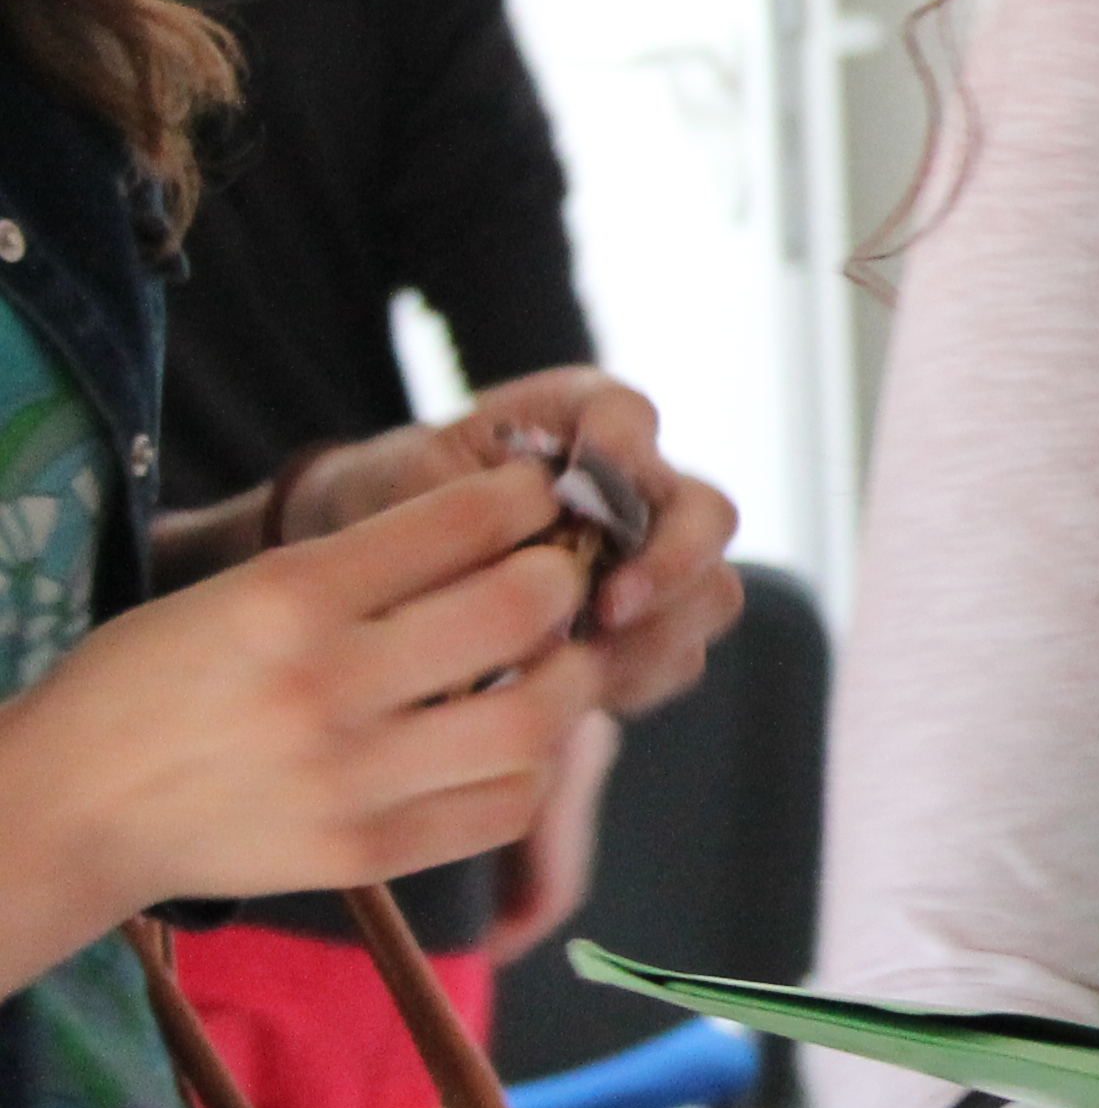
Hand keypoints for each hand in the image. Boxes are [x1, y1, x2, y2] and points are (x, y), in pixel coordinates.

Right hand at [0, 463, 603, 984]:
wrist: (68, 810)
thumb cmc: (158, 679)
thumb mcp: (240, 587)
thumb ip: (364, 560)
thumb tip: (504, 520)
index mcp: (289, 598)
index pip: (465, 520)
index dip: (529, 497)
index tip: (540, 498)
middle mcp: (326, 685)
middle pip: (519, 607)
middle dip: (564, 579)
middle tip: (559, 579)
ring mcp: (350, 780)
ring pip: (534, 718)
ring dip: (570, 679)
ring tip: (554, 665)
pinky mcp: (363, 854)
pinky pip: (504, 807)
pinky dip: (533, 768)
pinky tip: (512, 745)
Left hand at [284, 368, 744, 715]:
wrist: (378, 553)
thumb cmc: (396, 497)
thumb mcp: (408, 483)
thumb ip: (465, 516)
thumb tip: (525, 584)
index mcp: (585, 417)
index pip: (629, 415)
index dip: (620, 451)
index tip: (575, 490)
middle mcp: (640, 482)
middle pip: (709, 513)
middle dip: (673, 564)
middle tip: (610, 607)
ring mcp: (654, 556)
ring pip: (712, 593)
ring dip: (659, 633)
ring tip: (584, 666)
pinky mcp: (645, 625)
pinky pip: (678, 656)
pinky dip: (637, 678)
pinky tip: (573, 691)